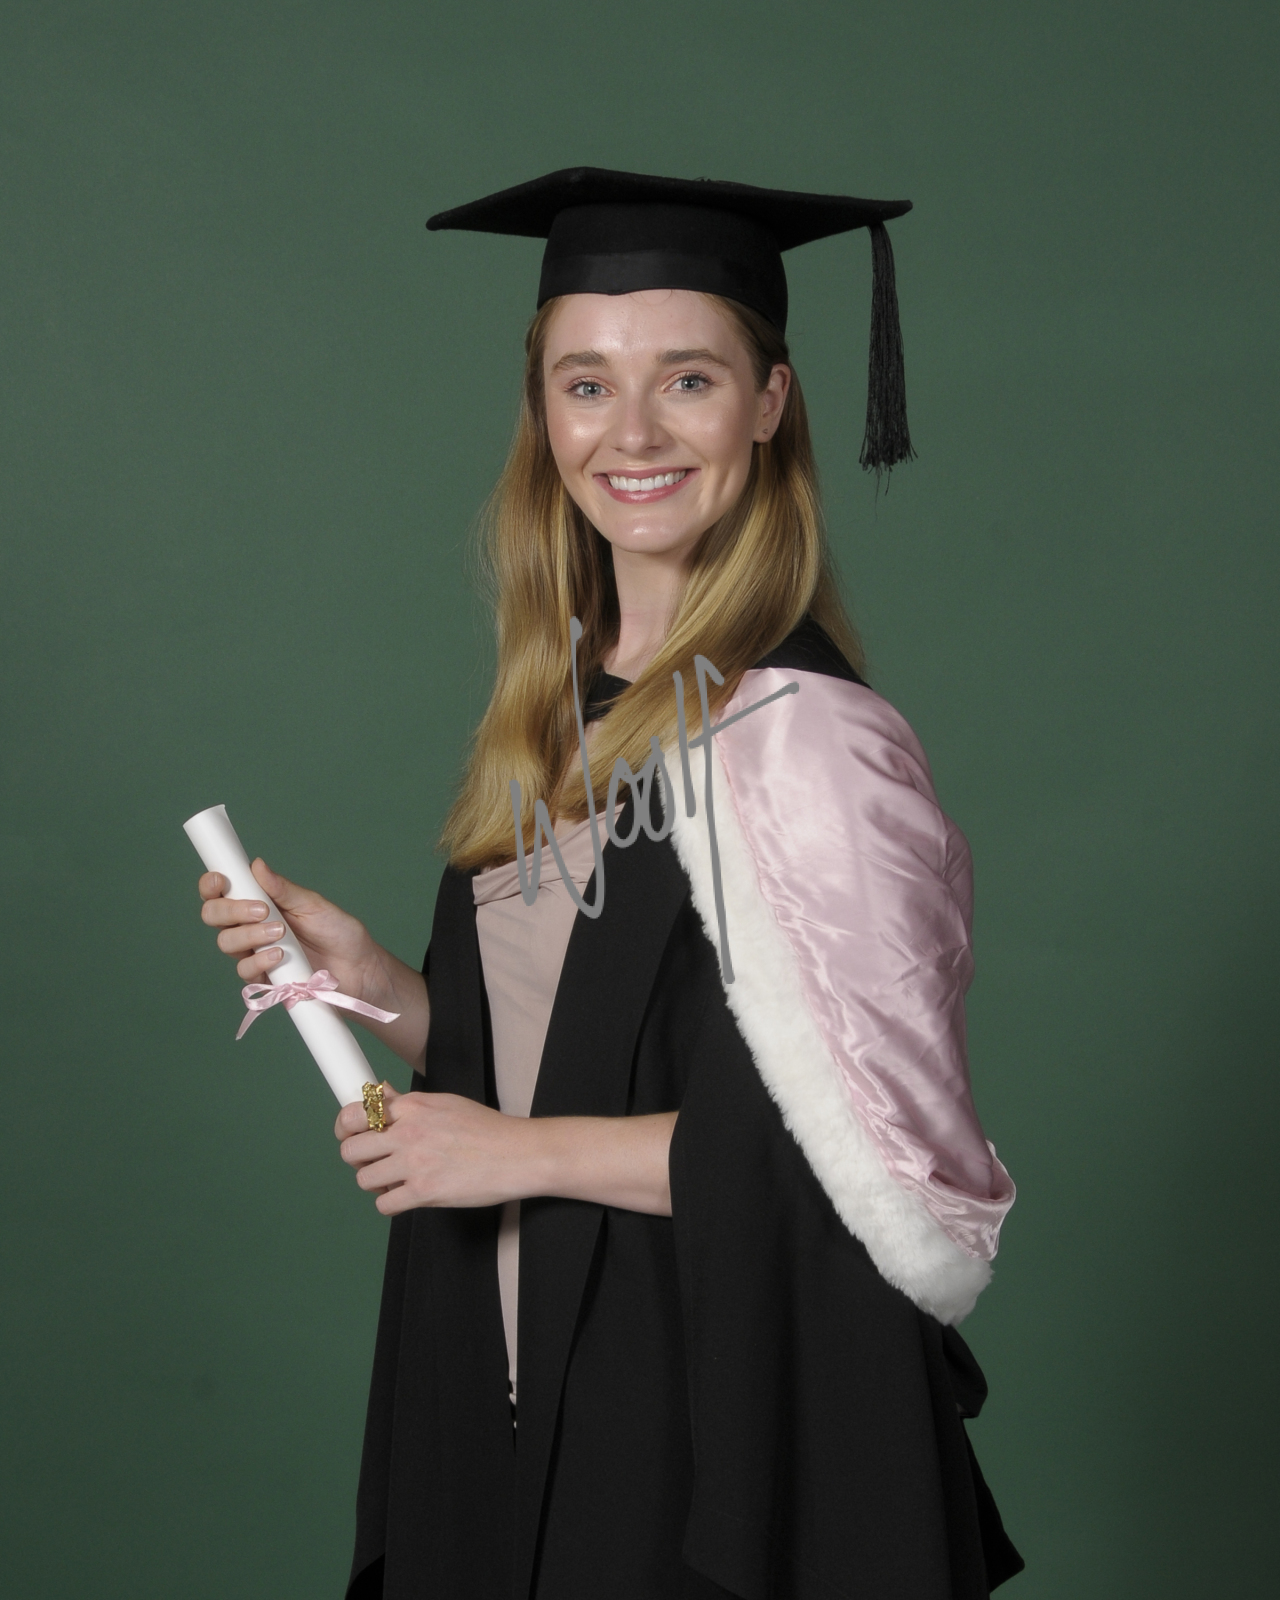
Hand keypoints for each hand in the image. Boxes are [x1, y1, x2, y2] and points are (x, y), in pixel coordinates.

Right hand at [198, 859, 431, 1067]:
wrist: (360, 968)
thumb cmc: (339, 932)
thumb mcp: (313, 904)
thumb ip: (283, 889)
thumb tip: (256, 865)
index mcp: (259, 902)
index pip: (222, 892)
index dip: (212, 884)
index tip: (221, 880)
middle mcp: (250, 926)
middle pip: (213, 916)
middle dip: (229, 910)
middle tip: (261, 910)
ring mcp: (254, 952)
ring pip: (226, 943)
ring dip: (249, 935)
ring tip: (280, 933)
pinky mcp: (264, 978)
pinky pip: (245, 970)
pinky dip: (258, 960)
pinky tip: (279, 956)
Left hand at [335, 1086, 543, 1214]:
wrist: (517, 1154)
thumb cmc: (485, 1128)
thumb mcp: (445, 1103)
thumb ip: (408, 1103)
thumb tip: (379, 1093)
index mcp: (412, 1107)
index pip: (355, 1114)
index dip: (345, 1128)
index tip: (351, 1135)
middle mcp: (408, 1133)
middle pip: (351, 1150)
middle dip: (358, 1159)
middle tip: (375, 1161)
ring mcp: (415, 1164)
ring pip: (364, 1179)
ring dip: (375, 1183)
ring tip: (393, 1180)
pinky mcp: (425, 1192)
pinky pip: (385, 1205)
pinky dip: (391, 1203)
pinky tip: (406, 1195)